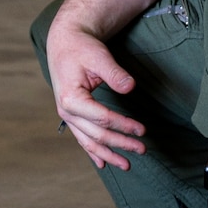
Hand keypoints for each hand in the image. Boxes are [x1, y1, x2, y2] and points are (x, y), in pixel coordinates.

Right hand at [44, 14, 144, 169]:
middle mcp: (65, 110)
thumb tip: (130, 87)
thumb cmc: (82, 48)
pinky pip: (81, 137)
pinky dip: (92, 151)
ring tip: (126, 165)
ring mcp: (66, 114)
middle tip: (142, 149)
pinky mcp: (70, 114)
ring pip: (88, 140)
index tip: (142, 130)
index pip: (102, 118)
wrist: (65, 42)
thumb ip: (114, 74)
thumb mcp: (99, 57)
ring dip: (107, 154)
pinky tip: (102, 163)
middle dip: (120, 143)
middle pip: (96, 133)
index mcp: (71, 97)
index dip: (123, 125)